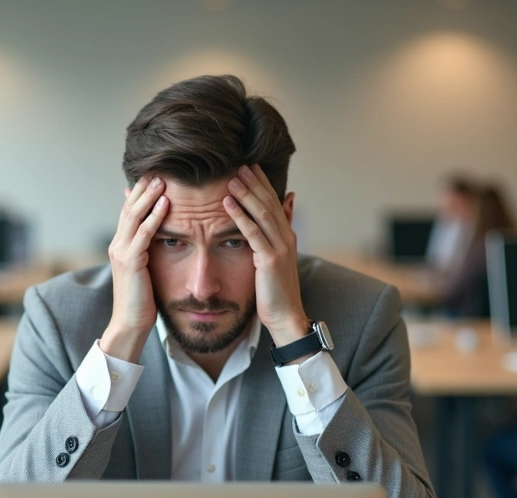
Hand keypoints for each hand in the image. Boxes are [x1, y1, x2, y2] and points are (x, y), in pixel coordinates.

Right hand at [100, 175, 168, 361]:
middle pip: (129, 207)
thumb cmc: (142, 299)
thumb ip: (147, 249)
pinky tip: (165, 205)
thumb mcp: (144, 269)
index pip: (129, 210)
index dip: (140, 192)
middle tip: (159, 168)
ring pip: (134, 216)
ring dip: (149, 196)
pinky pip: (143, 234)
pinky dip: (154, 217)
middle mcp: (117, 244)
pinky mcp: (130, 262)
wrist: (130, 323)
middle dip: (143, 187)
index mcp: (121, 244)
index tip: (154, 175)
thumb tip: (156, 235)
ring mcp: (122, 252)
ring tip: (162, 179)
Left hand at [224, 165, 309, 347]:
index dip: (262, 183)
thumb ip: (282, 228)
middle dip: (254, 182)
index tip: (250, 165)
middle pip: (269, 202)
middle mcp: (286, 237)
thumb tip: (290, 199)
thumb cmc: (277, 289)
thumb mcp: (279, 256)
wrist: (286, 316)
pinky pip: (253, 233)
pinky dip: (240, 216)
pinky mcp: (269, 259)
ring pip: (262, 213)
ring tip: (231, 178)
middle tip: (239, 163)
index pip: (274, 202)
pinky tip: (227, 204)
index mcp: (287, 235)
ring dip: (246, 194)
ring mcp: (280, 248)